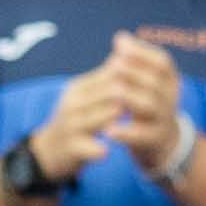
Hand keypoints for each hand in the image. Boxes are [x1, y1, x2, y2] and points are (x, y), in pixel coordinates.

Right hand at [34, 55, 142, 181]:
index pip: (110, 75)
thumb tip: (126, 54)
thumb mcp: (87, 96)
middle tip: (152, 96)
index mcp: (80, 87)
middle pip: (106, 93)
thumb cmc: (76, 119)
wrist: (50, 150)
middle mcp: (73, 103)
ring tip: (134, 117)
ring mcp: (70, 125)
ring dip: (115, 117)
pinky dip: (96, 149)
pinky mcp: (69, 148)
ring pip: (97, 118)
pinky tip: (107, 151)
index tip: (155, 79)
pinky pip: (84, 147)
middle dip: (130, 94)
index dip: (134, 76)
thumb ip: (106, 77)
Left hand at [104, 37, 187, 155]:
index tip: (119, 45)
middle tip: (113, 64)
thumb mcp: (143, 82)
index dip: (142, 52)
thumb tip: (120, 37)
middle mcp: (171, 98)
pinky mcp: (156, 140)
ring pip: (151, 105)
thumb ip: (133, 61)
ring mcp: (165, 119)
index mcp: (170, 80)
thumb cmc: (146, 104)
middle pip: (156, 82)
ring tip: (112, 90)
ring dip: (131, 96)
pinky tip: (108, 130)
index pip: (162, 62)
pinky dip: (126, 132)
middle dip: (134, 71)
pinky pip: (143, 135)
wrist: (162, 142)